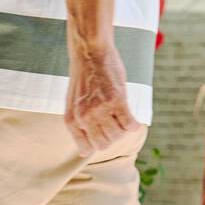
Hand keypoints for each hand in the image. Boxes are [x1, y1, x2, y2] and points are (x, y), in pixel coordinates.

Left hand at [65, 42, 141, 156]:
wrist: (89, 51)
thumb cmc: (83, 77)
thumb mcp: (73, 103)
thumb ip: (78, 125)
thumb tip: (83, 152)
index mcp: (72, 120)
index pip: (87, 148)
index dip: (98, 142)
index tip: (103, 133)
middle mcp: (84, 117)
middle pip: (104, 144)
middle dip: (112, 136)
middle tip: (114, 122)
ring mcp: (100, 109)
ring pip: (118, 136)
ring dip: (122, 129)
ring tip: (121, 116)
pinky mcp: (116, 100)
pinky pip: (129, 125)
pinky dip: (133, 124)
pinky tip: (132, 119)